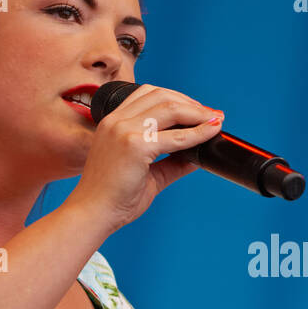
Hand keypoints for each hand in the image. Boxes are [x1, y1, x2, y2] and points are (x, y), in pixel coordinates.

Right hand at [66, 84, 223, 230]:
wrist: (92, 214)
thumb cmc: (114, 198)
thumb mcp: (147, 173)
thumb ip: (171, 162)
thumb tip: (198, 155)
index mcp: (113, 122)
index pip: (148, 94)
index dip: (177, 98)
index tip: (198, 111)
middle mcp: (116, 121)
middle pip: (161, 95)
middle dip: (191, 103)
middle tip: (212, 115)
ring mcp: (124, 131)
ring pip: (170, 108)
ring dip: (198, 112)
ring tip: (215, 121)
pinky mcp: (135, 146)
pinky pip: (176, 136)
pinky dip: (198, 133)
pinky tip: (211, 132)